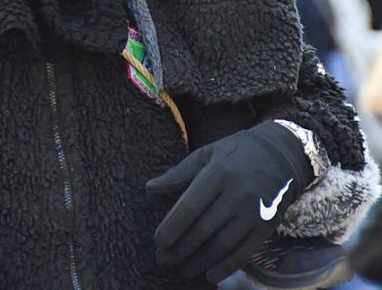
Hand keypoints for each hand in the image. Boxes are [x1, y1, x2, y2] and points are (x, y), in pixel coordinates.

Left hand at [146, 122, 313, 283]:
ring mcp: (255, 211)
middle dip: (180, 248)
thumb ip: (178, 174)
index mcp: (219, 172)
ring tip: (182, 269)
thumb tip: (149, 189)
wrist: (280, 155)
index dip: (173, 226)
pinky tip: (210, 275)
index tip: (159, 240)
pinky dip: (226, 267)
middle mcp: (238, 192)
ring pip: (222, 244)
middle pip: (204, 229)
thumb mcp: (207, 154)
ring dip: (199, 260)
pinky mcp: (267, 225)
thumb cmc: (235, 153)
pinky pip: (244, 252)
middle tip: (163, 259)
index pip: (191, 205)